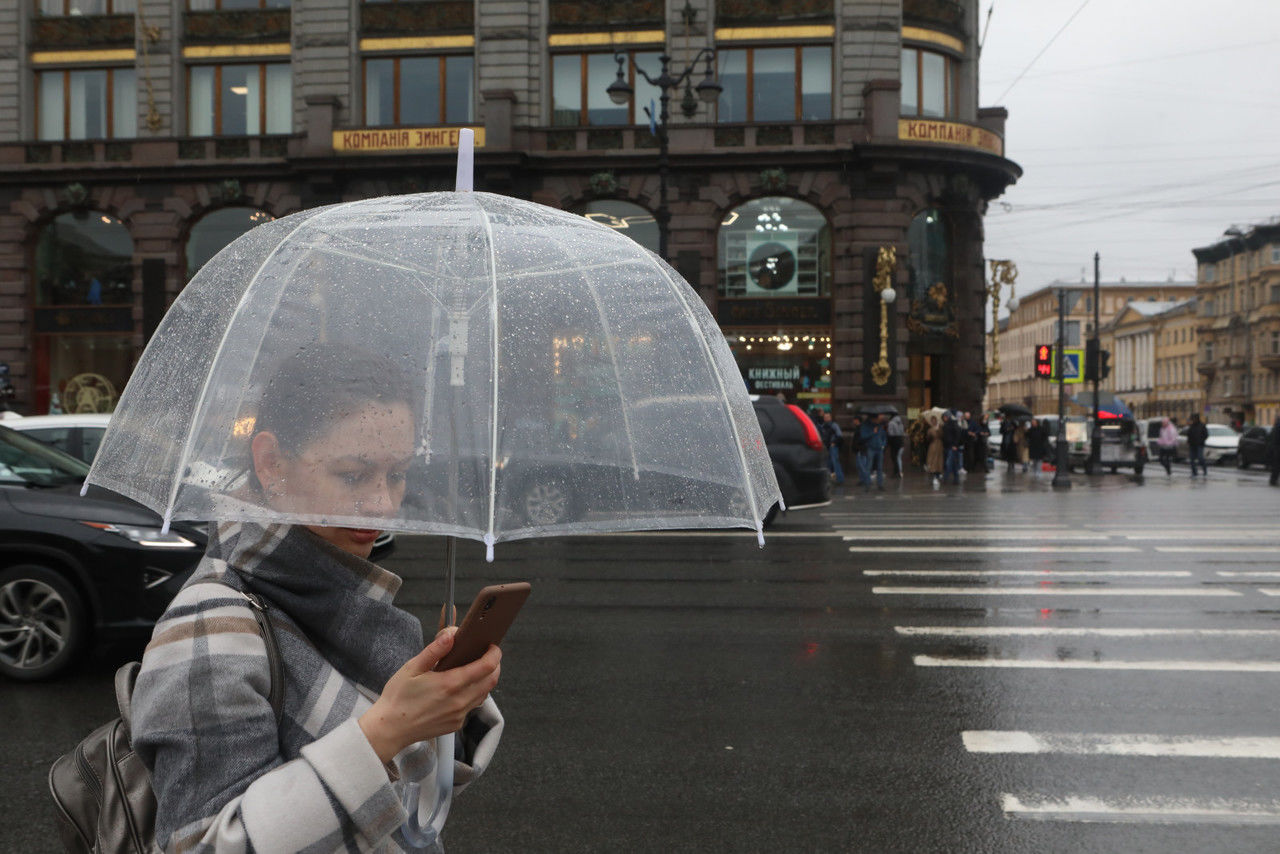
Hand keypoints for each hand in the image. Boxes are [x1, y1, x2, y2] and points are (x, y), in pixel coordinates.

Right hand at [358, 627, 501, 763]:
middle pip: (491, 681)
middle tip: (488, 655)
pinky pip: (473, 706)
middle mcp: (459, 701)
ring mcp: (459, 715)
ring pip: (484, 694)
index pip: (486, 667)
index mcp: (450, 684)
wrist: (390, 729)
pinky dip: (475, 694)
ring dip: (486, 680)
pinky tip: (462, 687)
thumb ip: (434, 651)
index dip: (494, 654)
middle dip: (495, 665)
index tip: (492, 646)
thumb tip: (451, 635)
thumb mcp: (412, 668)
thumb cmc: (398, 697)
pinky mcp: (456, 724)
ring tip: (477, 669)